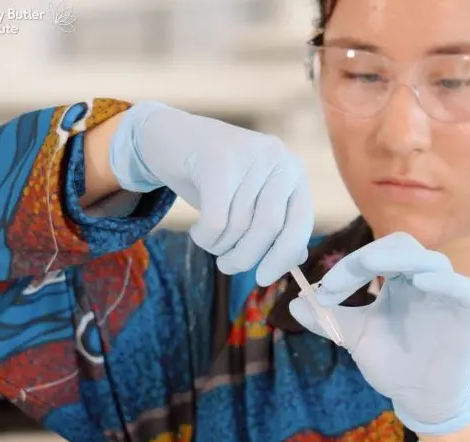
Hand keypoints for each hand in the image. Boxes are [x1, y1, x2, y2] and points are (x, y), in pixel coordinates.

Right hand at [109, 101, 313, 285]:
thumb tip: (297, 258)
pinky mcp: (218, 159)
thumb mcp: (249, 201)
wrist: (170, 136)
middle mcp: (277, 158)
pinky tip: (198, 232)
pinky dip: (206, 237)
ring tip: (208, 241)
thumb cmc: (214, 178)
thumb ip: (277, 225)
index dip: (282, 256)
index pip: (299, 223)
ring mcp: (249, 155)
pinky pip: (217, 219)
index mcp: (292, 171)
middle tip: (226, 266)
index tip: (263, 278)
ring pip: (239, 225)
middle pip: (268, 227)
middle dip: (245, 257)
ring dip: (220, 246)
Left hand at [288, 232, 469, 434]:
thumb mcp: (354, 337)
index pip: (374, 254)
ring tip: (372, 269)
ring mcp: (447, 291)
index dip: (347, 266)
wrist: (417, 397)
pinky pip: (462, 286)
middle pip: (401, 245)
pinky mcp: (467, 309)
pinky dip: (443, 280)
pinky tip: (420, 282)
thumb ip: (328, 318)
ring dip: (399, 260)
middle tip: (338, 281)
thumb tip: (293, 303)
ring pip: (430, 259)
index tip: (322, 291)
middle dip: (368, 256)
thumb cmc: (391, 363)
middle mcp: (422, 278)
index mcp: (397, 279)